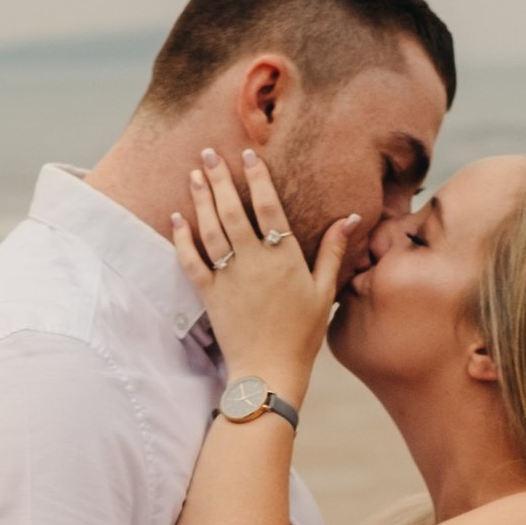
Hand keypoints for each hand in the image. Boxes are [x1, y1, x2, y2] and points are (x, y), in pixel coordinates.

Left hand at [170, 145, 354, 391]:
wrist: (269, 372)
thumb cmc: (302, 335)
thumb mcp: (324, 291)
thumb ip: (333, 251)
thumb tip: (349, 218)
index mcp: (284, 258)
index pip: (269, 207)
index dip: (257, 178)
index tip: (247, 154)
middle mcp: (254, 262)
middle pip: (233, 210)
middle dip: (219, 178)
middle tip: (208, 152)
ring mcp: (229, 277)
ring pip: (211, 229)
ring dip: (200, 199)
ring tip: (193, 174)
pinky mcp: (209, 295)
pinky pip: (191, 261)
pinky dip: (182, 239)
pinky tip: (176, 218)